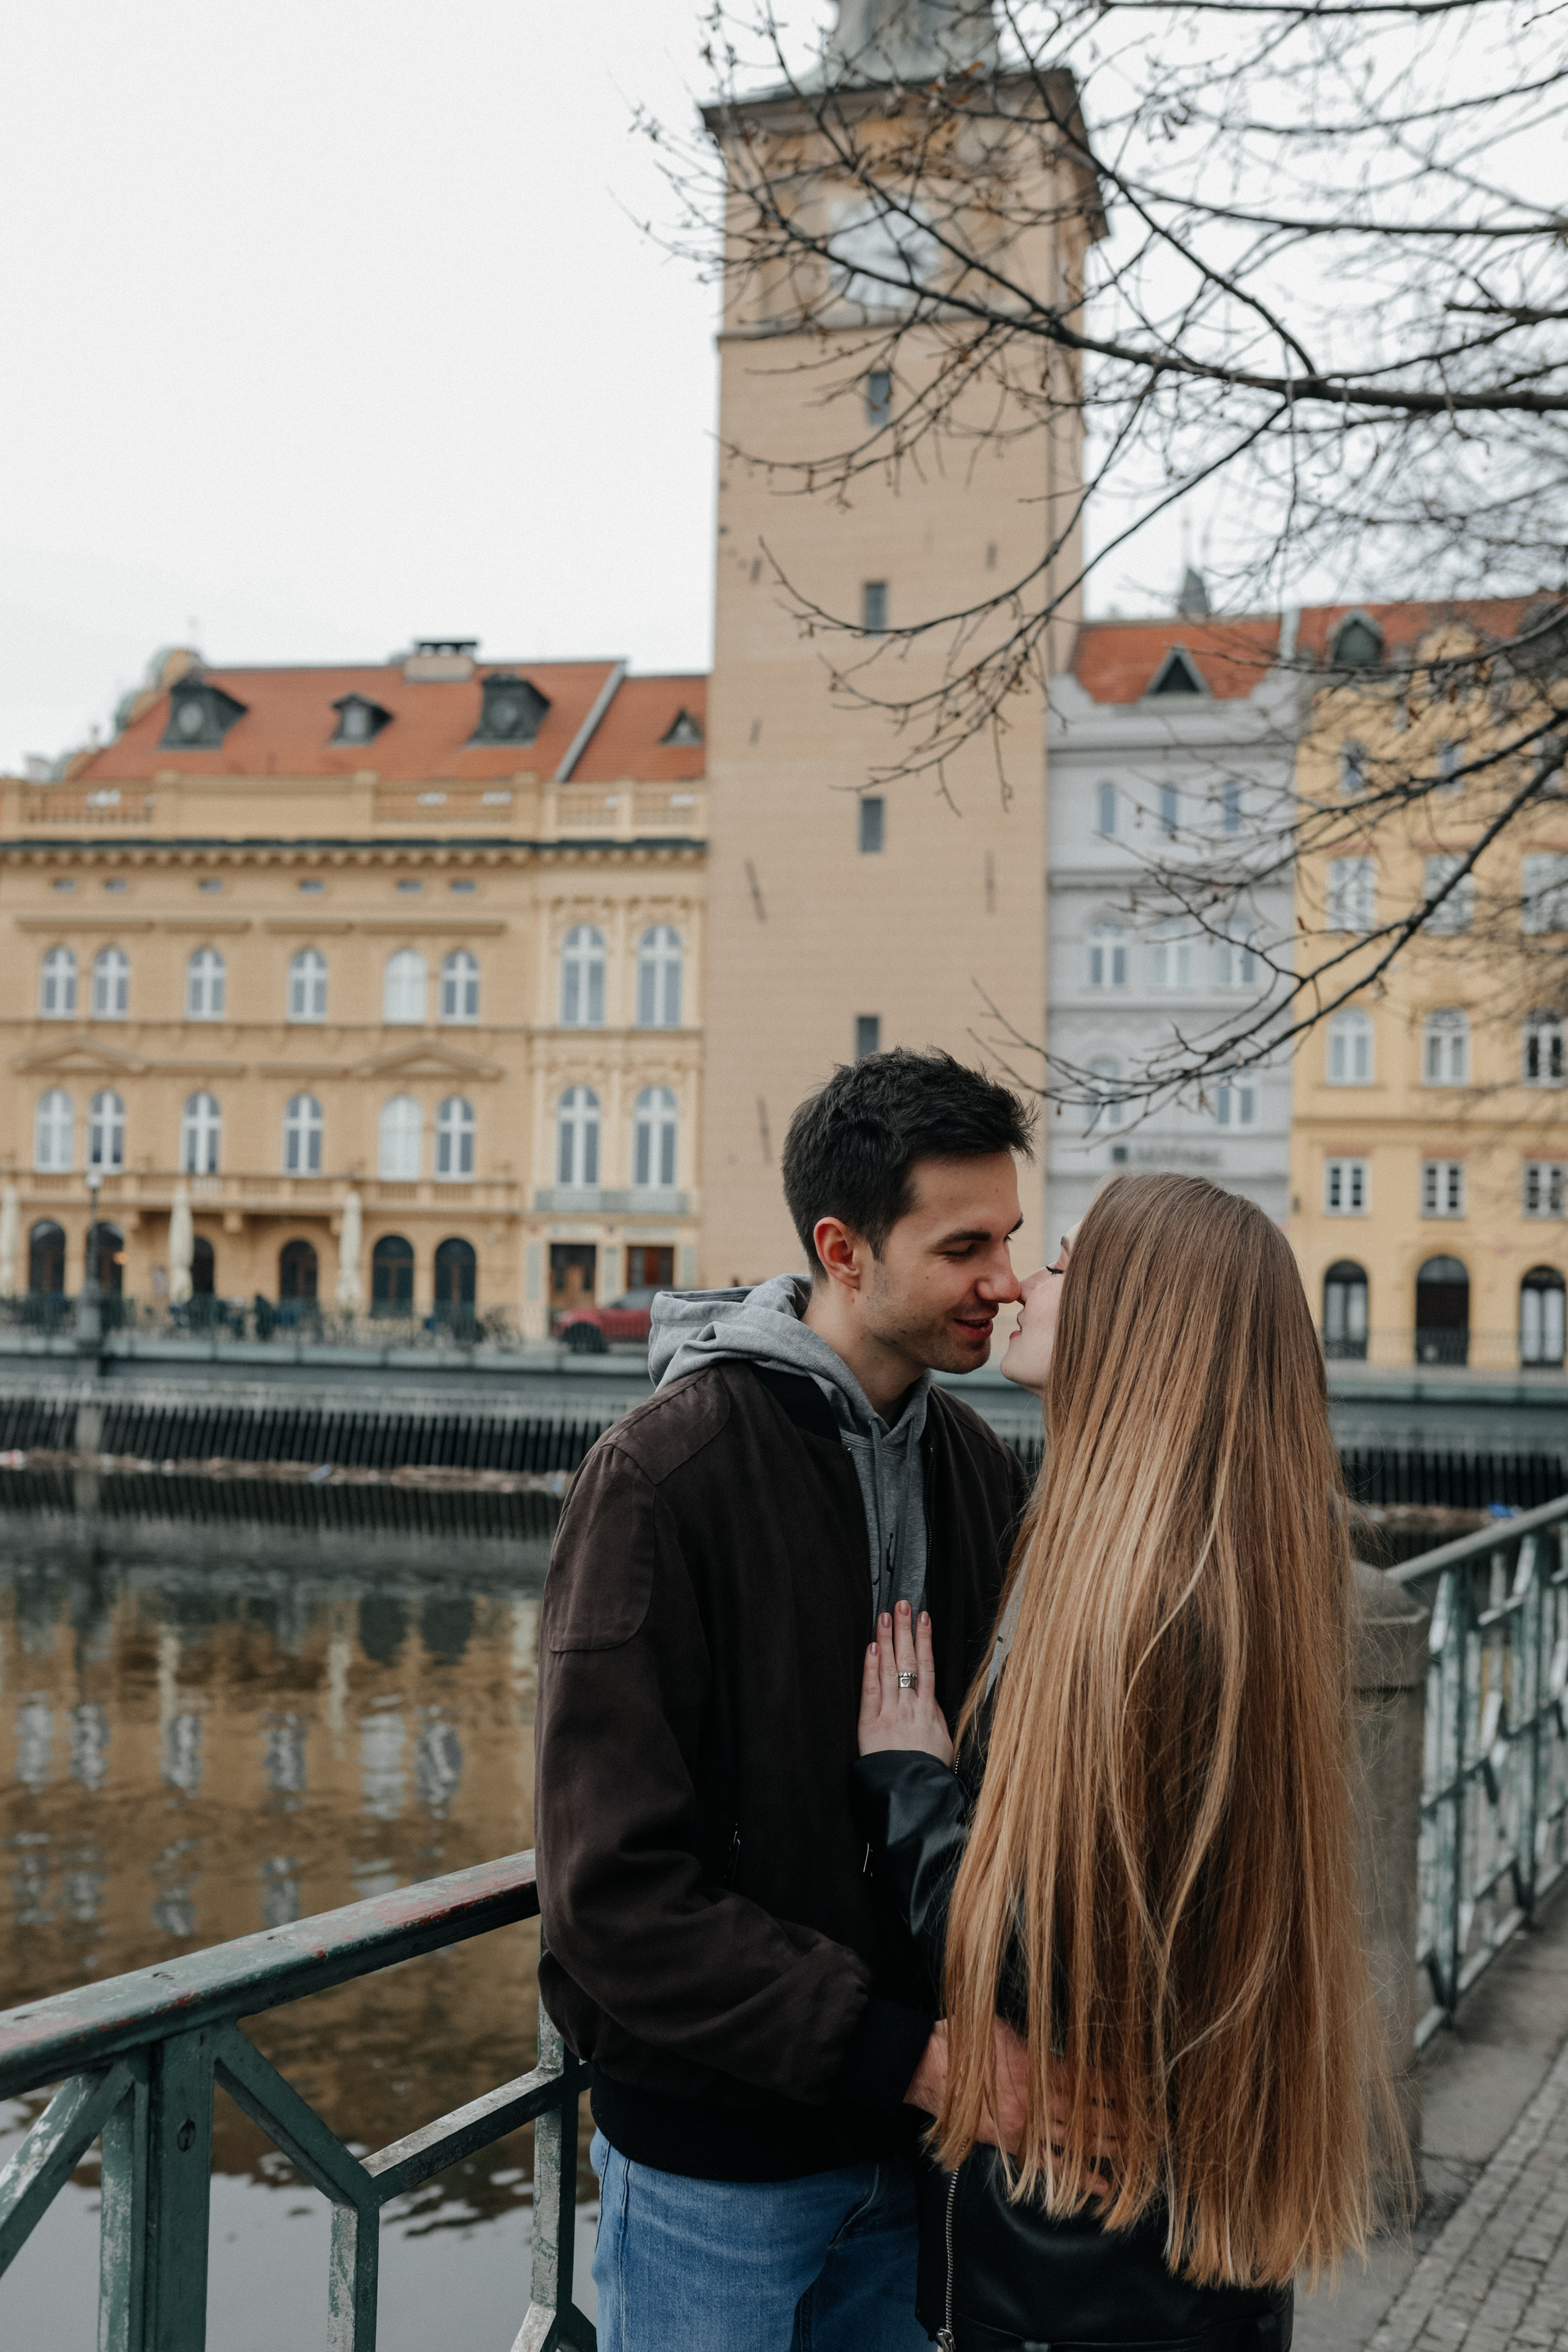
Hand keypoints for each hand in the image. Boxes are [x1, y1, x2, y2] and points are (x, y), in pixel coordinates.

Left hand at [858, 1600, 952, 1765]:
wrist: (914, 1796)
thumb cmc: (929, 1774)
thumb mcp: (944, 1743)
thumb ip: (936, 1718)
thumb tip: (932, 1700)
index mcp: (929, 1710)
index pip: (927, 1666)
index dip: (925, 1639)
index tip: (923, 1617)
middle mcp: (910, 1706)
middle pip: (909, 1660)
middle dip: (905, 1630)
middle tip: (902, 1604)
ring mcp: (891, 1713)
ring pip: (890, 1669)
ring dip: (888, 1640)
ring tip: (885, 1616)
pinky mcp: (871, 1724)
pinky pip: (872, 1691)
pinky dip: (872, 1668)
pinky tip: (872, 1648)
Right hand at [904, 2019, 1120, 2185]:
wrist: (928, 2066)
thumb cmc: (964, 2040)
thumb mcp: (1006, 2028)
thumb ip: (1036, 2043)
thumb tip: (1060, 2051)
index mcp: (1036, 2067)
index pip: (1086, 2080)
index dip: (1113, 2087)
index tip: (1137, 2090)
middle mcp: (1036, 2101)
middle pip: (1088, 2114)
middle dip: (1121, 2121)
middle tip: (1152, 2128)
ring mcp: (1024, 2126)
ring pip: (1076, 2140)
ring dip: (1108, 2147)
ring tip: (1138, 2154)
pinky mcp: (1011, 2145)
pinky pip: (1050, 2164)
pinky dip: (1077, 2176)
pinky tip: (1101, 2185)